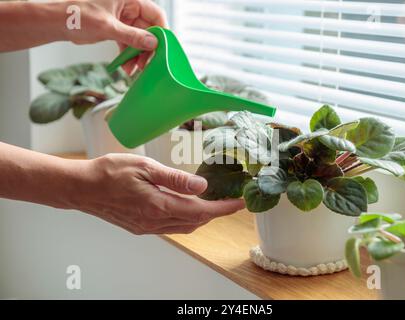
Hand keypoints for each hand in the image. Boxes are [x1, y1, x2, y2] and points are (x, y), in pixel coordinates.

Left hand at [68, 0, 167, 73]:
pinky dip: (128, 55)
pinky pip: (129, 42)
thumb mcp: (107, 27)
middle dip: (148, 47)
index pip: (155, 14)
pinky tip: (127, 66)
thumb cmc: (76, 15)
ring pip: (139, 38)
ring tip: (135, 69)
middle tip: (147, 63)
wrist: (56, 22)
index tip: (163, 48)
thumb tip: (153, 43)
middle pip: (148, 28)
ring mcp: (123, 19)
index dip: (161, 31)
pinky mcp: (116, 29)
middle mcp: (128, 6)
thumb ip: (132, 35)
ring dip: (138, 54)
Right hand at [75, 154, 244, 234]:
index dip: (222, 208)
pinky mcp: (141, 227)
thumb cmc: (109, 173)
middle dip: (217, 213)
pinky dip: (186, 219)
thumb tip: (201, 186)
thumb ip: (175, 178)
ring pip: (185, 227)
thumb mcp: (144, 167)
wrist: (81, 188)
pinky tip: (188, 207)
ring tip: (213, 203)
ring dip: (202, 217)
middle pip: (196, 221)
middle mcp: (155, 221)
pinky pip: (172, 227)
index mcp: (158, 205)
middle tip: (231, 201)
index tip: (239, 203)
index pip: (200, 211)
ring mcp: (147, 227)